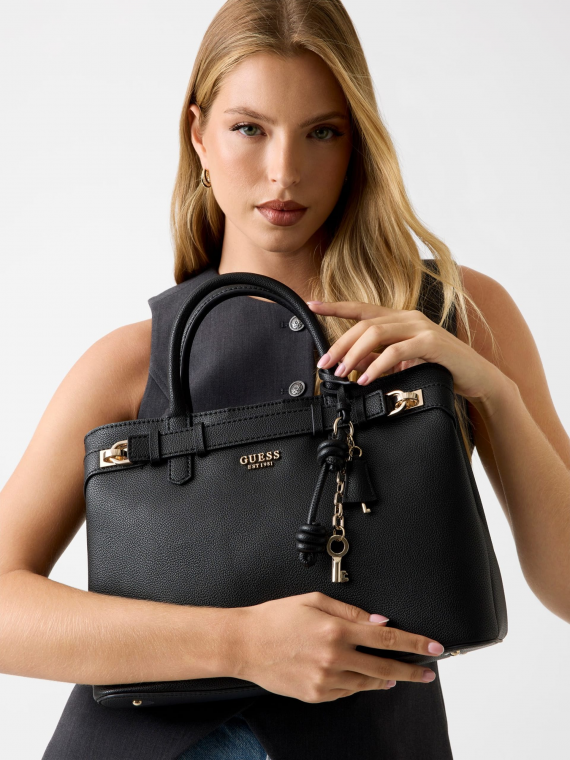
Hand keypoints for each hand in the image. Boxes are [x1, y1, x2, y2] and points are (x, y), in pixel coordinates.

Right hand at [232, 592, 443, 702]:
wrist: (245, 644)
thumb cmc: (276, 617)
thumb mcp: (314, 600)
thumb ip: (350, 611)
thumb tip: (380, 622)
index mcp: (336, 630)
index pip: (387, 639)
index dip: (414, 643)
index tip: (434, 648)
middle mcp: (334, 657)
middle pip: (385, 667)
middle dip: (411, 670)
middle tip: (427, 671)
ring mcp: (325, 680)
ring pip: (367, 683)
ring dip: (385, 678)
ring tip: (396, 675)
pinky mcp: (316, 695)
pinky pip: (347, 692)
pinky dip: (358, 684)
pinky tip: (362, 677)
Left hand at [306, 299, 507, 408]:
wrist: (478, 378)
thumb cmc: (440, 369)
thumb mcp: (403, 364)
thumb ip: (380, 360)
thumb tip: (352, 364)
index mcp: (400, 319)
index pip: (362, 308)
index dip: (335, 306)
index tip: (311, 305)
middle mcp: (409, 317)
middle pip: (364, 324)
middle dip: (340, 344)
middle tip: (324, 364)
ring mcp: (421, 328)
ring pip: (377, 334)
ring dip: (354, 354)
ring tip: (342, 373)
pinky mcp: (432, 343)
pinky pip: (397, 351)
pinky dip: (378, 365)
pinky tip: (367, 378)